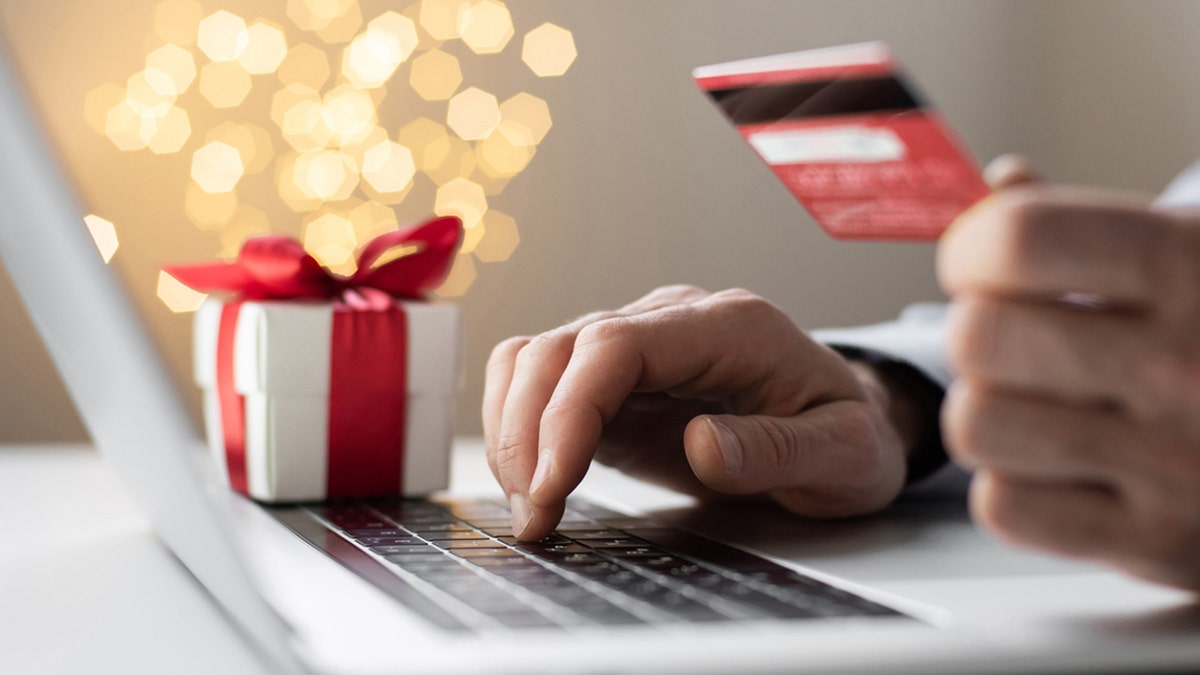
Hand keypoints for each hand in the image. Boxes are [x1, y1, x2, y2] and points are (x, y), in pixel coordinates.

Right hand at [484, 285, 913, 540]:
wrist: (849, 421)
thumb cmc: (849, 434)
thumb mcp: (846, 454)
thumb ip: (780, 449)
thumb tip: (703, 445)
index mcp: (730, 327)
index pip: (617, 344)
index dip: (569, 410)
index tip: (554, 484)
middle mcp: (673, 321)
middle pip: (561, 346)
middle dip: (527, 432)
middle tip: (535, 517)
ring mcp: (638, 343)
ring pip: (536, 356)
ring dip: (513, 431)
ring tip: (532, 508)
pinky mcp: (616, 378)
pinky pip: (542, 381)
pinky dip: (519, 428)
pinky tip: (535, 484)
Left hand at [939, 156, 1199, 590]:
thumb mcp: (1191, 252)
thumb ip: (1085, 223)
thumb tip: (996, 186)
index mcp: (1193, 266)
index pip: (1017, 240)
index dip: (973, 250)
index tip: (983, 264)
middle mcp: (1188, 363)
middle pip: (976, 337)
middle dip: (979, 334)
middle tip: (1017, 342)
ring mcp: (1178, 463)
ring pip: (976, 425)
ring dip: (990, 412)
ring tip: (1040, 405)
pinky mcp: (1160, 543)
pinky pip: (1002, 507)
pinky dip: (1015, 487)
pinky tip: (1064, 467)